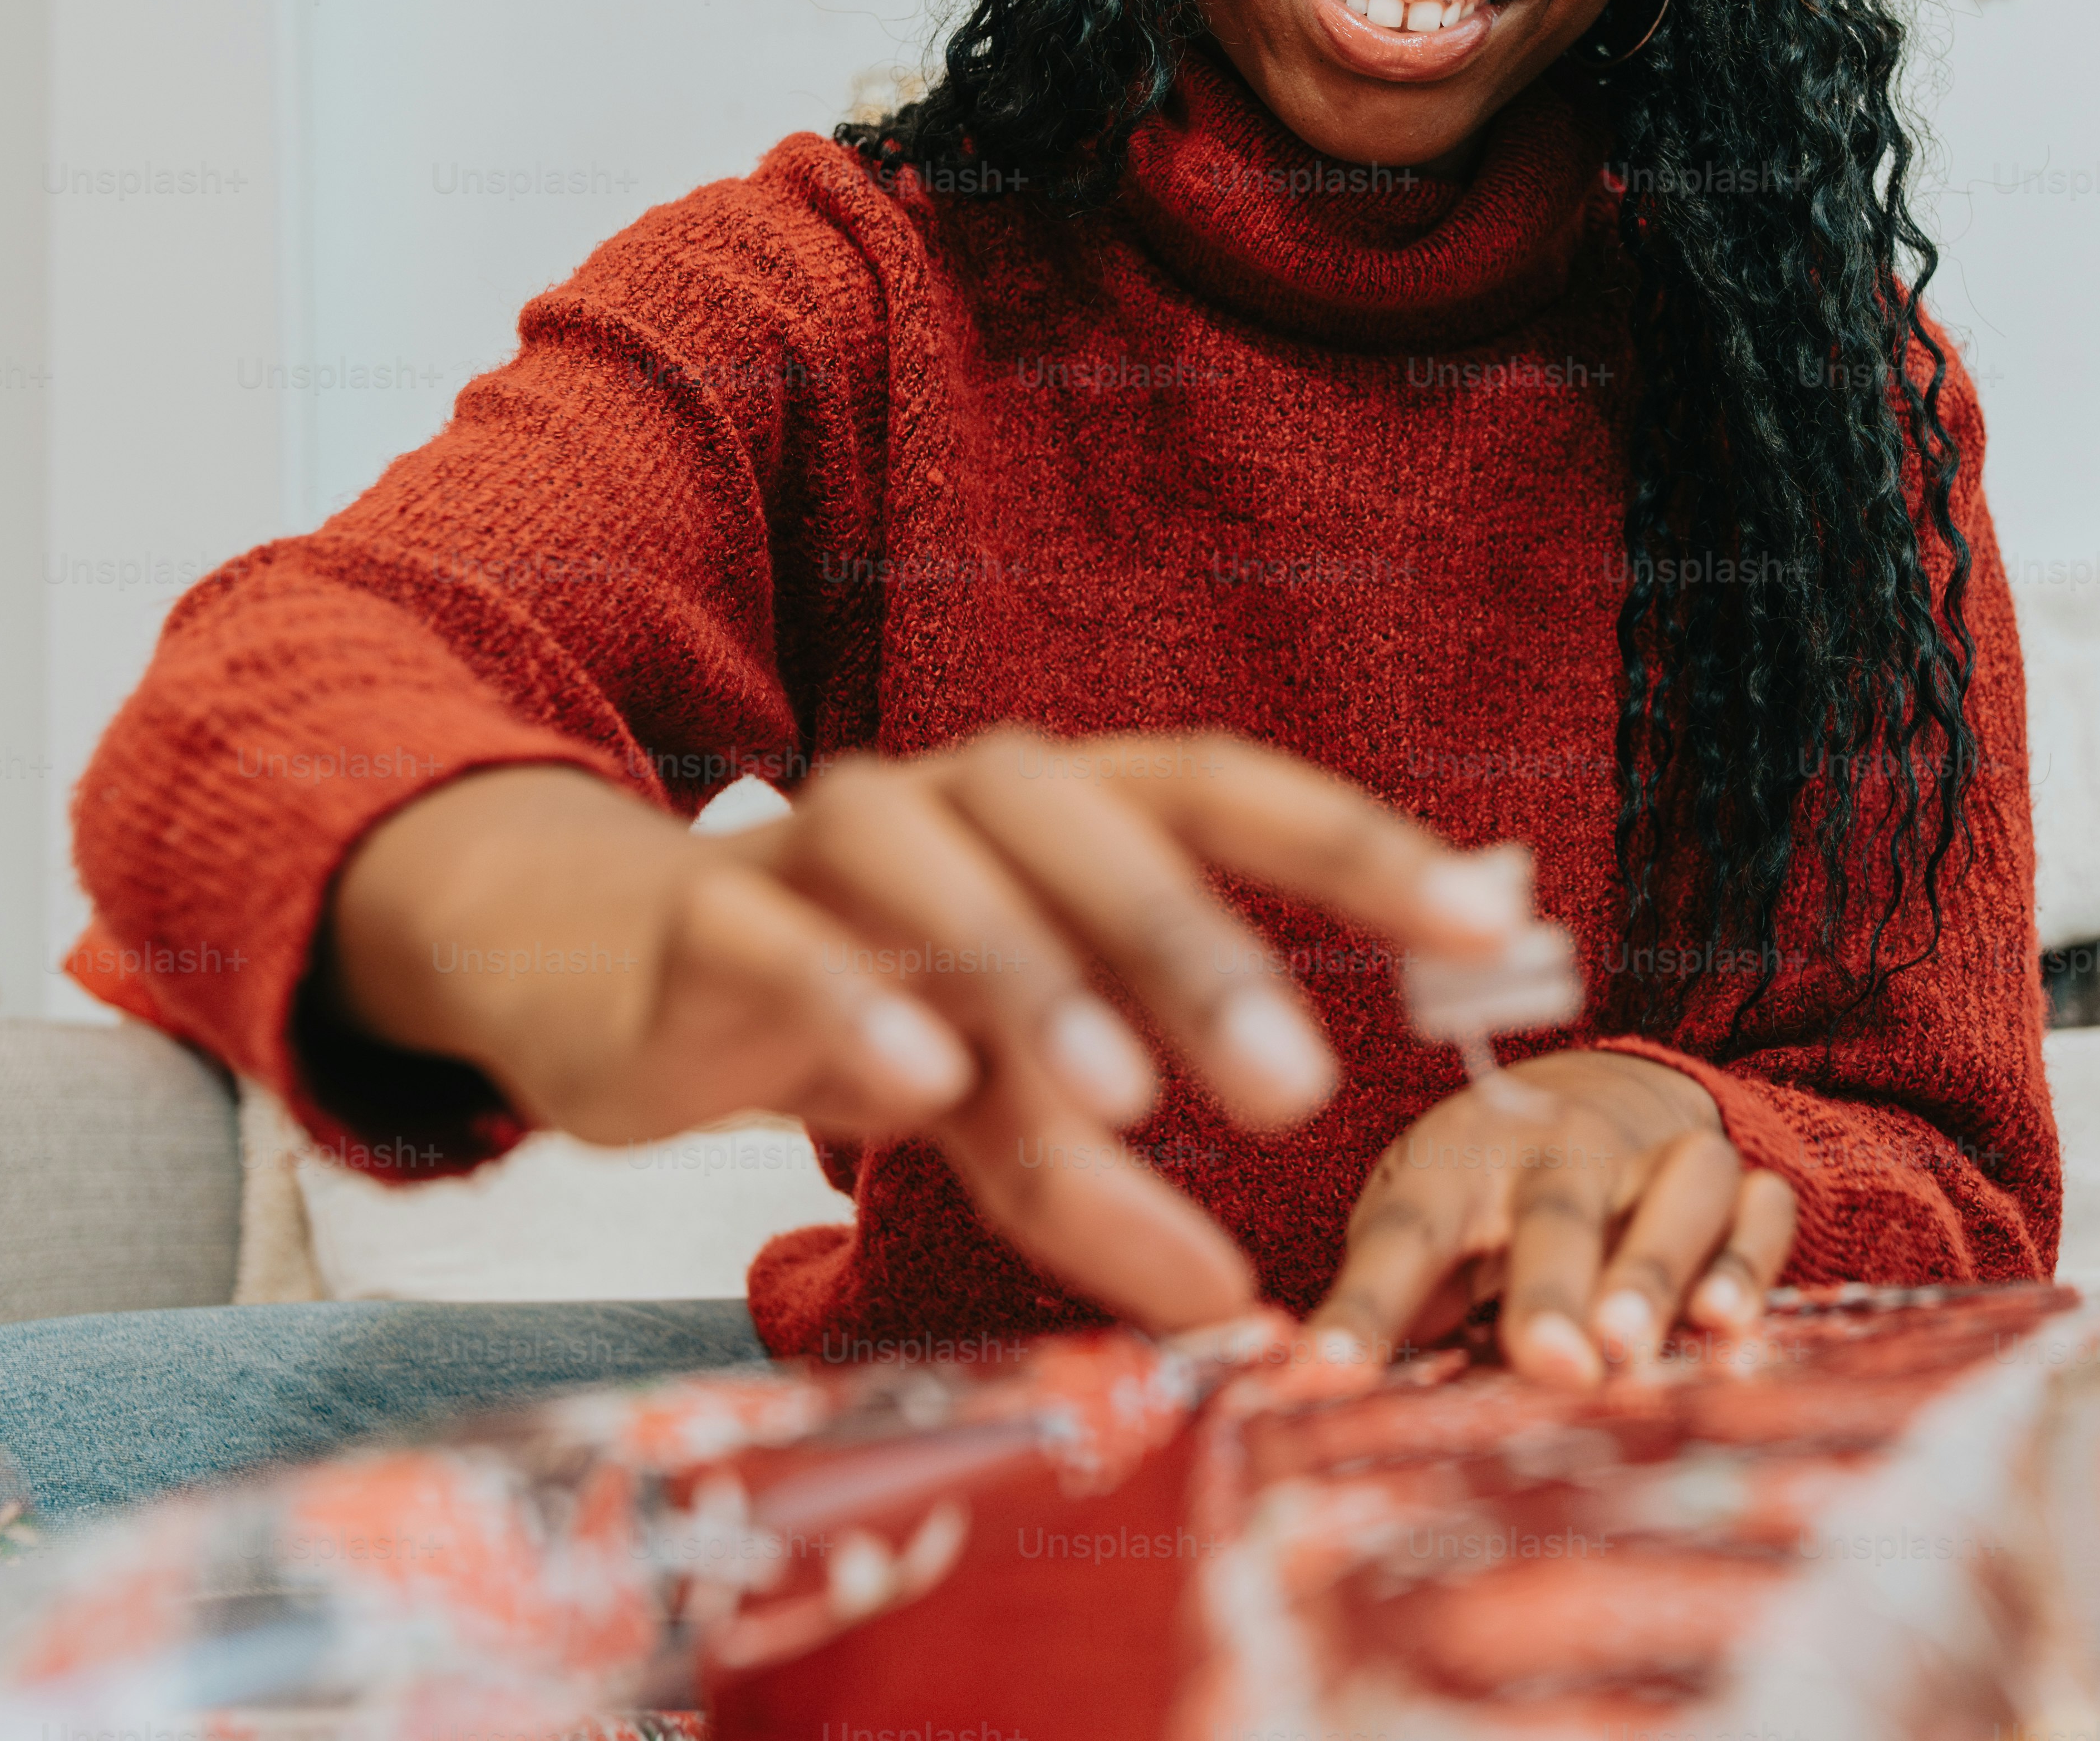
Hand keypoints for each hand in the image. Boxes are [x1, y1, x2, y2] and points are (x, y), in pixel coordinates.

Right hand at [322, 730, 1532, 1333]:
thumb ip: (1104, 1185)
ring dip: (1035, 968)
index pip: (1224, 790)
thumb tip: (1233, 1309)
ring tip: (1121, 1094)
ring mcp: (824, 844)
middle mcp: (951, 800)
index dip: (1359, 850)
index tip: (1494, 927)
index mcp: (1051, 816)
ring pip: (938, 864)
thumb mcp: (992, 1108)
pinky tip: (917, 1078)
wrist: (605, 972)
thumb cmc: (846, 1007)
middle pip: (1090, 819)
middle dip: (1196, 945)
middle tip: (1294, 1087)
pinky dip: (853, 996)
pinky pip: (784, 936)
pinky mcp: (709, 916)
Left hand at [1305, 1048, 1798, 1383]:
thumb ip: (1391, 1297)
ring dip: (1654, 1268)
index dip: (1365, 1306)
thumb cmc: (1487, 1188)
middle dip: (1551, 1286)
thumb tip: (1327, 1389)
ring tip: (1630, 1346)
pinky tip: (1726, 1323)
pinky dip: (1749, 1259)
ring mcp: (1657, 1158)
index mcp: (1459, 1167)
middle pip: (1557, 1208)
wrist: (1602, 1088)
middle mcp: (1562, 1151)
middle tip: (1547, 1362)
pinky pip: (1761, 1208)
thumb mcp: (1420, 1219)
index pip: (1404, 1233)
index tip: (1325, 1376)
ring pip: (1675, 1191)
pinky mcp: (1738, 1179)